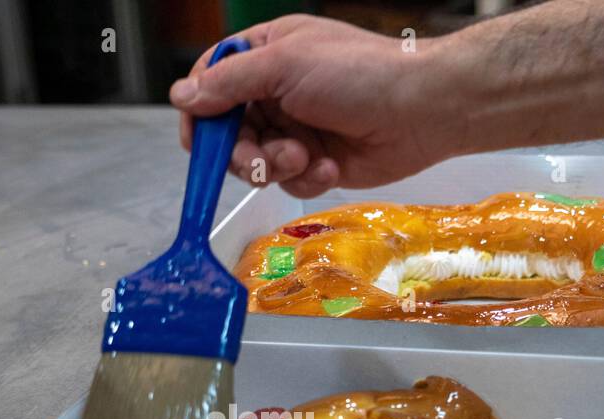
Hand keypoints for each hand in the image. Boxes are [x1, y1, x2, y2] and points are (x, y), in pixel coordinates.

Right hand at [170, 15, 446, 197]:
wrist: (422, 111)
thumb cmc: (361, 74)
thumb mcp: (285, 65)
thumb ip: (228, 82)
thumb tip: (182, 95)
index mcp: (265, 53)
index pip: (211, 82)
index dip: (200, 112)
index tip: (200, 140)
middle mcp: (276, 90)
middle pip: (228, 132)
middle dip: (244, 151)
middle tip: (261, 160)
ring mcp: (295, 127)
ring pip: (255, 162)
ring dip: (276, 166)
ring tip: (305, 157)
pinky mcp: (314, 161)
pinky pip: (287, 181)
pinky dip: (305, 178)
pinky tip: (330, 166)